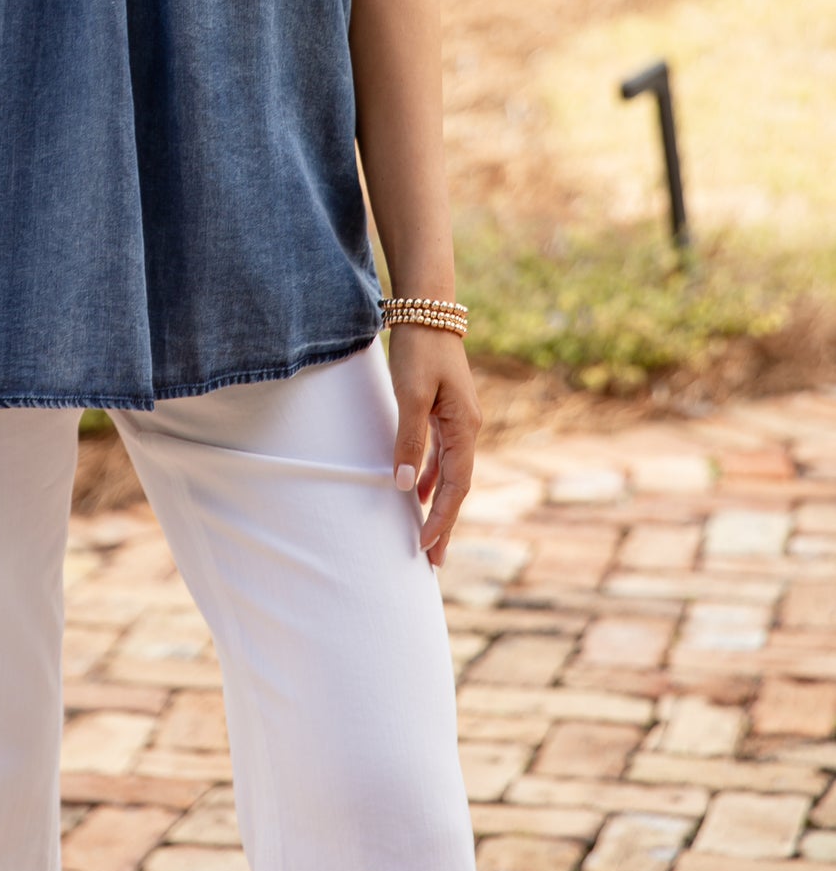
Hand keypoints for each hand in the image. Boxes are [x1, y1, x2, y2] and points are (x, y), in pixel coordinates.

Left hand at [388, 325, 481, 569]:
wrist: (426, 309)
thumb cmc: (419, 349)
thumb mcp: (411, 395)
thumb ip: (408, 440)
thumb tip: (404, 487)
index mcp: (464, 427)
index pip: (456, 486)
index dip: (441, 519)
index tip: (425, 547)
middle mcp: (466, 427)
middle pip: (457, 487)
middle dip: (444, 523)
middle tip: (432, 561)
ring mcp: (457, 420)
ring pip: (448, 474)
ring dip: (437, 504)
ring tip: (425, 536)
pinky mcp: (443, 411)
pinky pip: (439, 455)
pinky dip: (429, 477)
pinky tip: (416, 492)